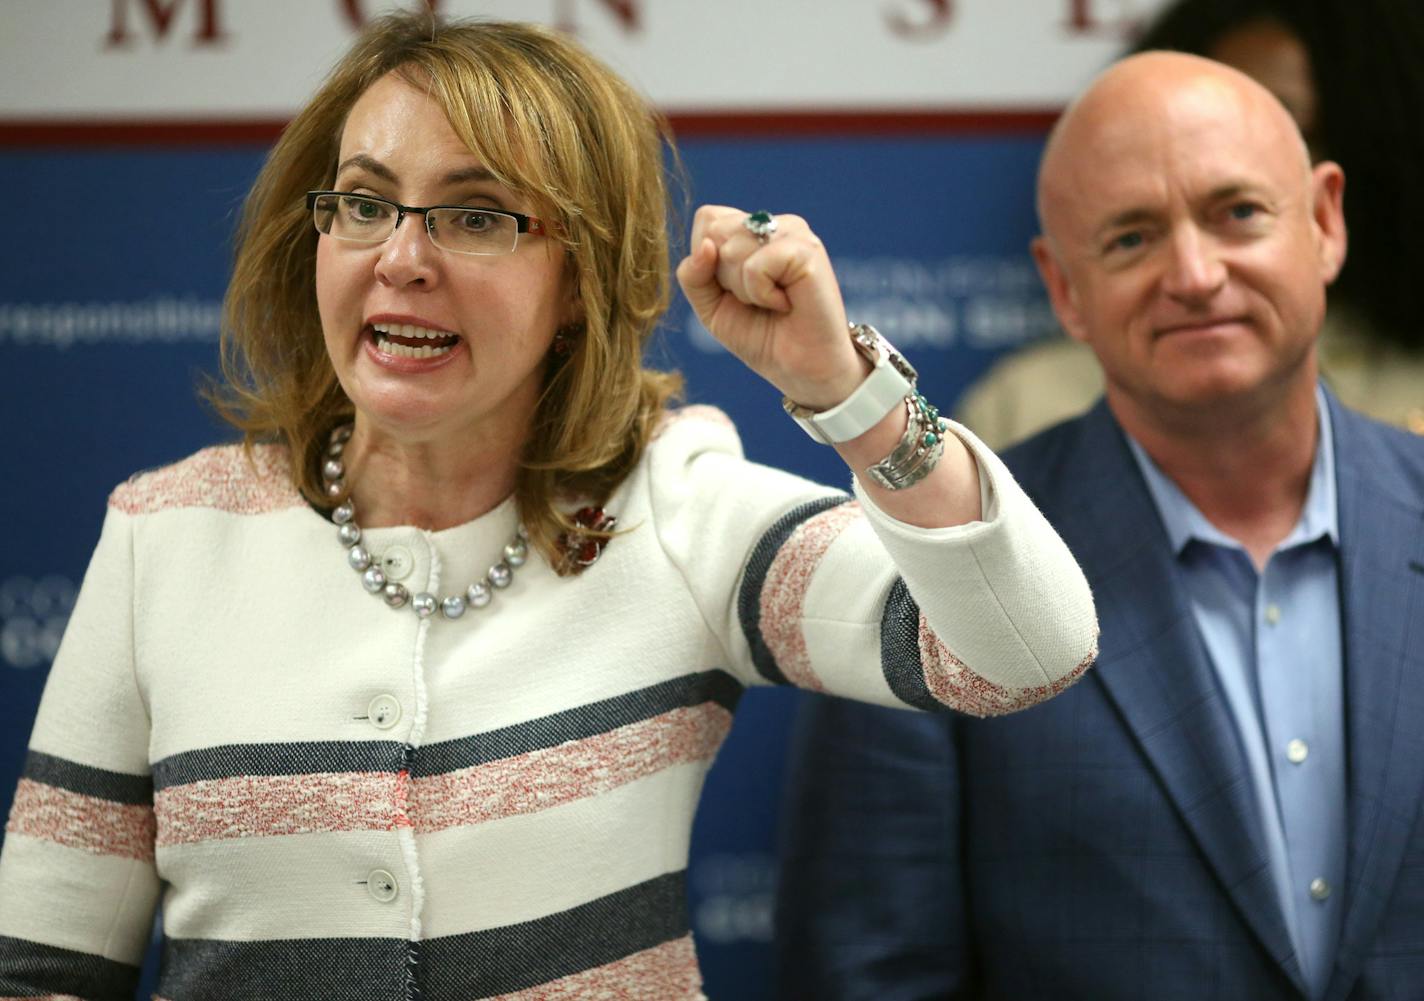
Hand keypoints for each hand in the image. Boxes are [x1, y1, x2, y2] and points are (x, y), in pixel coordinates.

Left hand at [675, 205, 866, 409]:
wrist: (801, 369)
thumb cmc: (761, 335)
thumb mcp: (710, 306)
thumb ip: (693, 274)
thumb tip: (706, 245)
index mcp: (752, 229)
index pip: (708, 220)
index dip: (707, 262)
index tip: (735, 290)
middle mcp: (774, 224)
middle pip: (716, 231)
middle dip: (723, 277)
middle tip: (756, 299)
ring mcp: (794, 233)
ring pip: (732, 248)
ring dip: (743, 290)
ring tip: (772, 302)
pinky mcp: (808, 251)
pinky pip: (756, 266)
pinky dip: (761, 294)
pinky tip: (785, 303)